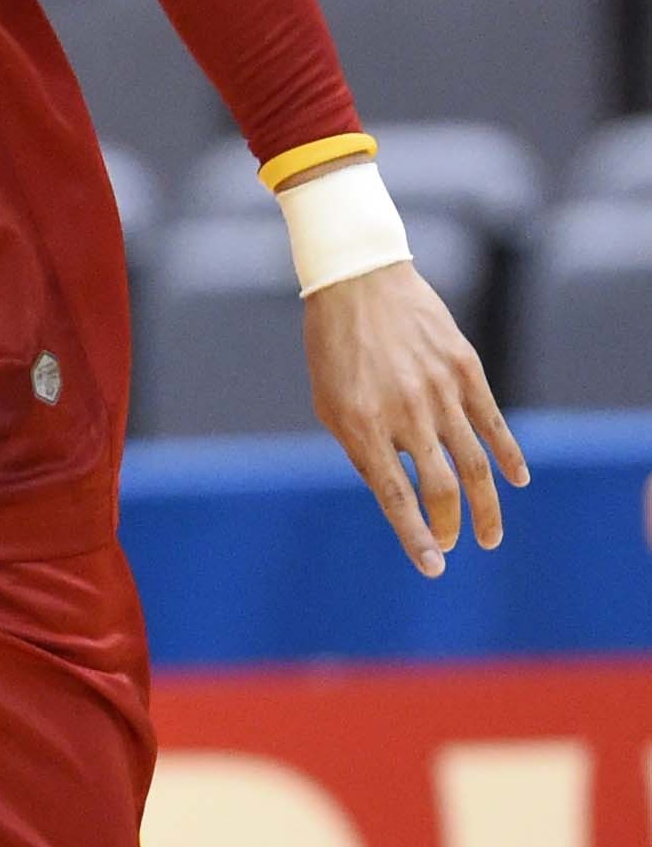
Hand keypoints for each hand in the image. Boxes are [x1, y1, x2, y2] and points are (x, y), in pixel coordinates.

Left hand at [303, 260, 527, 576]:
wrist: (358, 281)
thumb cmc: (334, 349)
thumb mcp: (330, 404)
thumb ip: (362, 450)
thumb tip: (396, 495)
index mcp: (361, 425)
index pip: (395, 496)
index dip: (416, 536)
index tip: (433, 565)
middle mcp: (404, 412)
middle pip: (441, 487)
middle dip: (449, 526)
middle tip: (455, 545)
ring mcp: (439, 391)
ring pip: (474, 464)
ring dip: (487, 506)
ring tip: (490, 536)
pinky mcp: (465, 370)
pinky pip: (493, 423)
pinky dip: (509, 456)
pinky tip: (517, 482)